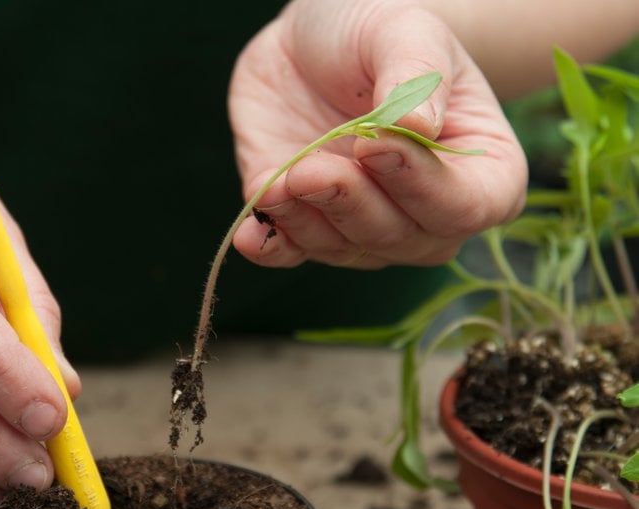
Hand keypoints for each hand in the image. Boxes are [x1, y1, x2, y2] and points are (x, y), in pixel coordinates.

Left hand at [228, 0, 527, 268]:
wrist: (314, 39)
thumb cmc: (379, 32)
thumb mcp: (406, 33)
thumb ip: (415, 78)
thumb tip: (416, 129)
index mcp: (480, 170)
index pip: (465, 206)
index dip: (420, 186)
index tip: (373, 144)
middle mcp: (425, 211)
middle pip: (399, 238)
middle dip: (351, 205)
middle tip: (312, 168)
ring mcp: (363, 223)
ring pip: (342, 249)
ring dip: (306, 221)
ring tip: (281, 177)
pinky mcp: (304, 221)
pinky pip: (291, 253)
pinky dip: (271, 248)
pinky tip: (251, 235)